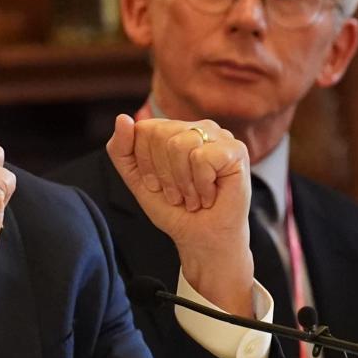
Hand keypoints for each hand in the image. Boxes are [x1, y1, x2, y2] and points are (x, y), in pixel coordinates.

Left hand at [106, 115, 254, 314]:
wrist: (201, 239)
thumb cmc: (173, 208)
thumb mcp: (137, 179)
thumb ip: (121, 150)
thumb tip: (122, 118)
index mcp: (173, 129)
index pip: (144, 128)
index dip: (146, 163)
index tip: (158, 185)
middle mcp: (196, 127)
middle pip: (161, 135)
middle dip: (164, 174)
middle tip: (178, 194)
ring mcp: (219, 135)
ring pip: (180, 144)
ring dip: (182, 183)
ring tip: (193, 196)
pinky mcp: (236, 149)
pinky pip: (202, 157)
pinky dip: (201, 185)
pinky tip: (210, 195)